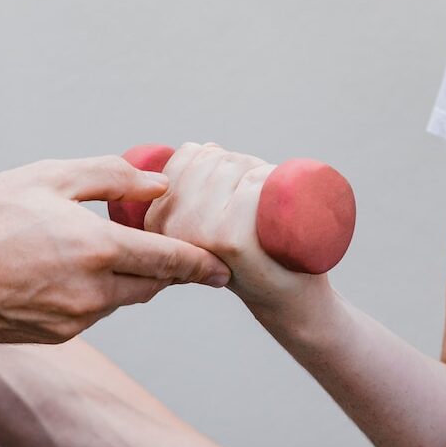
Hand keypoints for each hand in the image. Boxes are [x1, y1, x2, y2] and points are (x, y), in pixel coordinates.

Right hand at [0, 157, 230, 343]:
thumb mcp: (50, 176)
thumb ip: (112, 178)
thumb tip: (160, 184)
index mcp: (98, 248)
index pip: (171, 260)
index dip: (202, 264)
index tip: (222, 269)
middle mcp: (92, 292)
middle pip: (151, 286)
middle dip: (160, 269)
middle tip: (161, 249)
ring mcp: (72, 320)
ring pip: (118, 301)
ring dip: (118, 280)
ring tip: (83, 251)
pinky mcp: (54, 337)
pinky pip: (87, 315)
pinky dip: (85, 296)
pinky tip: (52, 273)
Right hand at [147, 143, 330, 314]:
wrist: (286, 298)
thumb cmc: (255, 253)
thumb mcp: (212, 220)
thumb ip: (196, 192)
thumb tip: (202, 148)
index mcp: (159, 218)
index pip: (190, 154)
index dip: (223, 160)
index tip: (237, 192)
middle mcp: (171, 225)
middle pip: (215, 158)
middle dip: (245, 166)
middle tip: (259, 206)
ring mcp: (199, 232)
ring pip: (236, 164)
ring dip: (263, 173)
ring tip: (267, 213)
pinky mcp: (229, 238)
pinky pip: (253, 183)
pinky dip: (273, 184)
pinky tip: (278, 214)